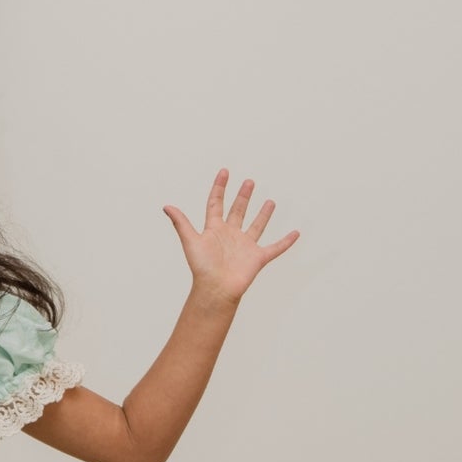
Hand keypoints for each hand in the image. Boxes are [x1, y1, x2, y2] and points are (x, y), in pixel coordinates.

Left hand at [163, 168, 298, 302]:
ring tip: (270, 201)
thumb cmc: (202, 268)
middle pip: (237, 211)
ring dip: (263, 214)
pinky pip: (276, 248)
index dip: (219, 188)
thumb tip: (166, 206)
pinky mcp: (258, 257)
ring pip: (257, 226)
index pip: (216, 203)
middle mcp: (230, 235)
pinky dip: (286, 241)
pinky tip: (295, 233)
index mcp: (214, 229)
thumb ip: (181, 223)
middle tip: (249, 182)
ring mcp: (245, 246)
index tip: (224, 172)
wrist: (216, 289)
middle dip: (243, 196)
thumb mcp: (191, 241)